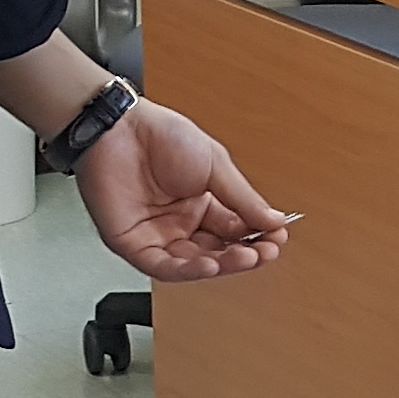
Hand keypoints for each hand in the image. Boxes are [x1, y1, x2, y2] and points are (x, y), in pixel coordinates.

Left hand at [74, 99, 293, 281]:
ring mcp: (157, 234)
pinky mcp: (133, 244)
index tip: (278, 238)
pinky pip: (163, 266)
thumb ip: (243, 198)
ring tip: (246, 257)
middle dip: (245, 254)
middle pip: (218, 251)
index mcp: (201, 202)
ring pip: (193, 264)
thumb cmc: (160, 135)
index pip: (235, 230)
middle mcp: (180, 222)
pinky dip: (188, 270)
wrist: (120, 127)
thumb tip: (274, 221)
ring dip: (221, 265)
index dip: (257, 236)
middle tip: (266, 252)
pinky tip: (211, 265)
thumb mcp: (215, 164)